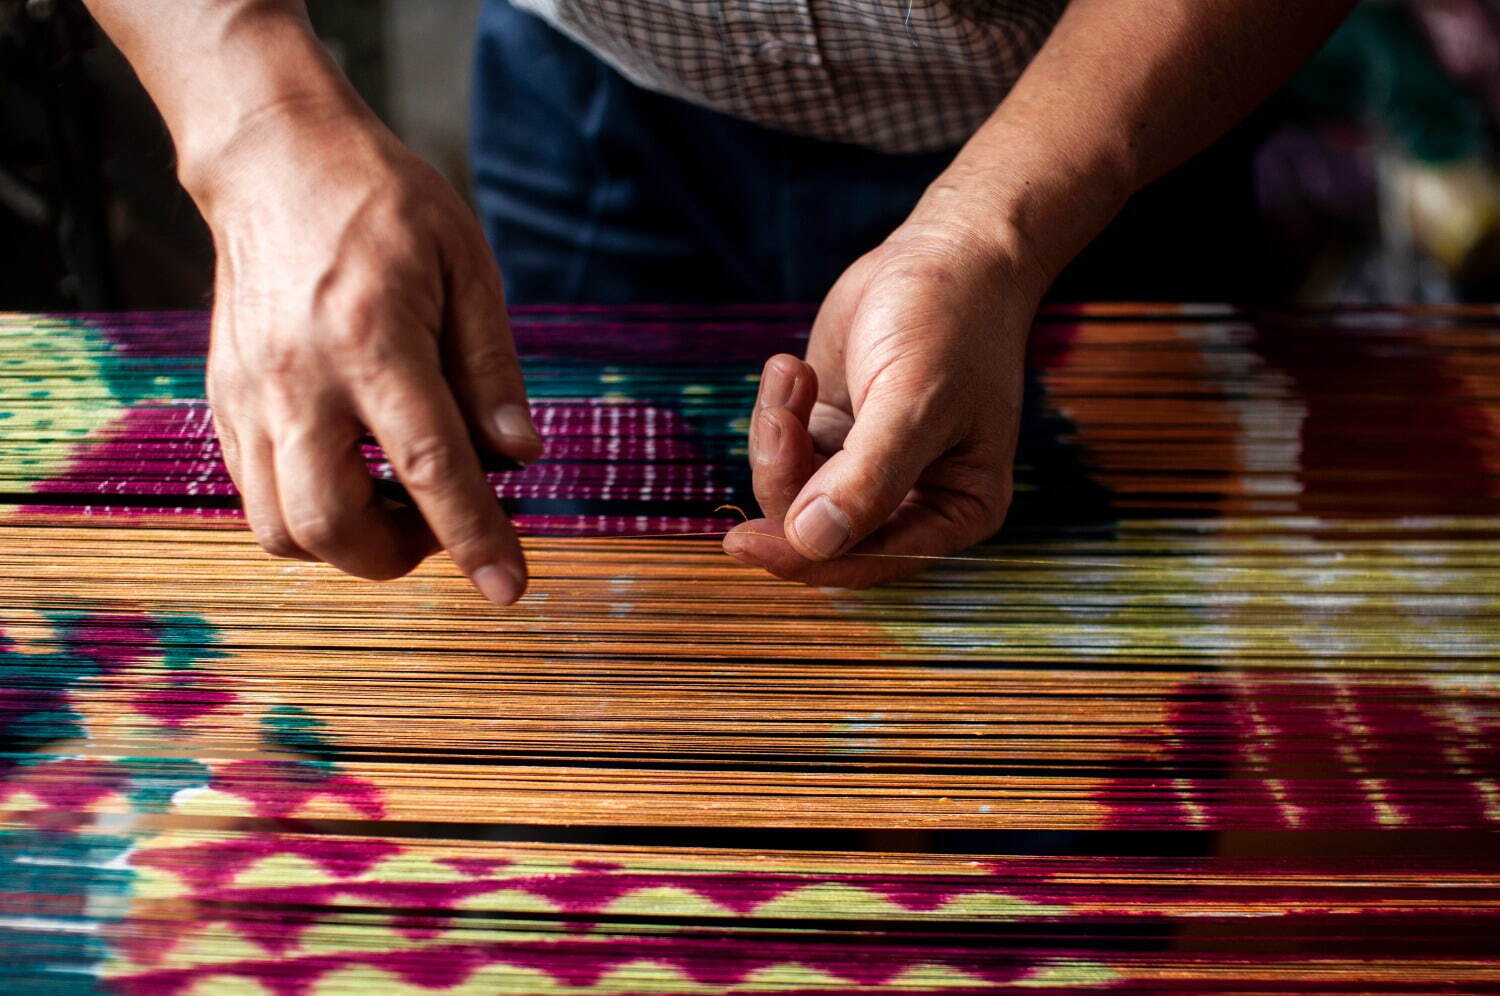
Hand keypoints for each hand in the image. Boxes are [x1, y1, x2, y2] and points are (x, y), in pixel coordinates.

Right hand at [198, 100, 540, 604]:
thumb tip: (521, 455)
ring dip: (347, 543)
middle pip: (330, 523)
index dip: (473, 537)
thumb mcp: (466, 265)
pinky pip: (257, 496)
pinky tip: (353, 469)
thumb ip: (491, 368)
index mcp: (372, 339)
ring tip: (394, 494)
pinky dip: (309, 511)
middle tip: (438, 520)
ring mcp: (249, 395)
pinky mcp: (224, 401)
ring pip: (280, 528)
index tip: (508, 590)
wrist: (274, 162)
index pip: (429, 465)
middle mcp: (299, 379)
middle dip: (395, 555)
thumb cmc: (384, 204)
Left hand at [723, 221, 1042, 586]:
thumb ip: (867, 478)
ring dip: (777, 435)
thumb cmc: (950, 322)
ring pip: (790, 491)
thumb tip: (811, 543)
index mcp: (955, 511)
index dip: (805, 558)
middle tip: (782, 416)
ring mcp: (867, 469)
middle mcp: (912, 501)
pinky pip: (781, 450)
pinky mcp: (832, 436)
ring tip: (792, 373)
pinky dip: (776, 410)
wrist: (944, 252)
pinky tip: (794, 366)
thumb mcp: (914, 400)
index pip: (870, 562)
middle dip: (786, 476)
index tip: (746, 542)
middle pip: (818, 531)